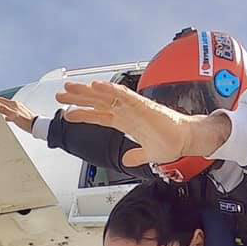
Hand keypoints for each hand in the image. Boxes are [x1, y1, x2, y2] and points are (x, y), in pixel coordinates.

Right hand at [0, 96, 36, 132]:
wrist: (37, 126)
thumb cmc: (26, 121)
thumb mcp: (13, 115)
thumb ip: (3, 109)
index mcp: (14, 104)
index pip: (1, 100)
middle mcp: (17, 106)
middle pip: (4, 102)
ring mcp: (19, 110)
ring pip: (7, 107)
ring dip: (1, 107)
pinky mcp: (21, 116)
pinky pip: (11, 113)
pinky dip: (7, 114)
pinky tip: (6, 118)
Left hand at [54, 81, 229, 167]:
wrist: (186, 140)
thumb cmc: (171, 142)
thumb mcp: (147, 154)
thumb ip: (135, 155)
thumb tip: (127, 159)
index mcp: (127, 122)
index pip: (100, 116)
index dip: (83, 114)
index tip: (68, 114)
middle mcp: (127, 112)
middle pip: (98, 103)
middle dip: (79, 98)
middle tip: (60, 94)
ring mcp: (133, 107)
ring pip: (106, 96)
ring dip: (87, 92)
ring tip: (70, 87)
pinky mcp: (143, 106)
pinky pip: (124, 96)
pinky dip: (111, 91)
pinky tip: (97, 86)